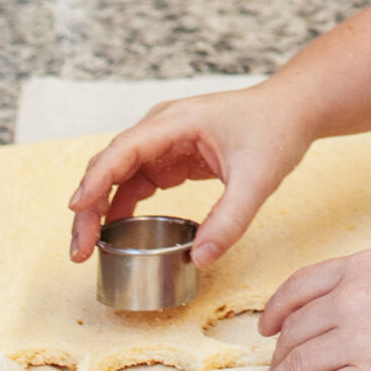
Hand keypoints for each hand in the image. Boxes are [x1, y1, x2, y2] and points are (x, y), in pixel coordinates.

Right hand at [67, 85, 314, 267]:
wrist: (294, 111)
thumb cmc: (275, 131)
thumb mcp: (258, 180)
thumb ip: (230, 220)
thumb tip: (201, 259)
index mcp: (175, 122)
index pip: (123, 151)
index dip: (96, 182)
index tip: (76, 211)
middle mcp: (161, 128)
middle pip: (110, 166)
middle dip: (89, 207)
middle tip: (79, 250)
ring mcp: (165, 142)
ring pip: (120, 176)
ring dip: (102, 210)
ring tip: (90, 248)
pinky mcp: (175, 156)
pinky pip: (140, 182)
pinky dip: (126, 206)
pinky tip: (117, 232)